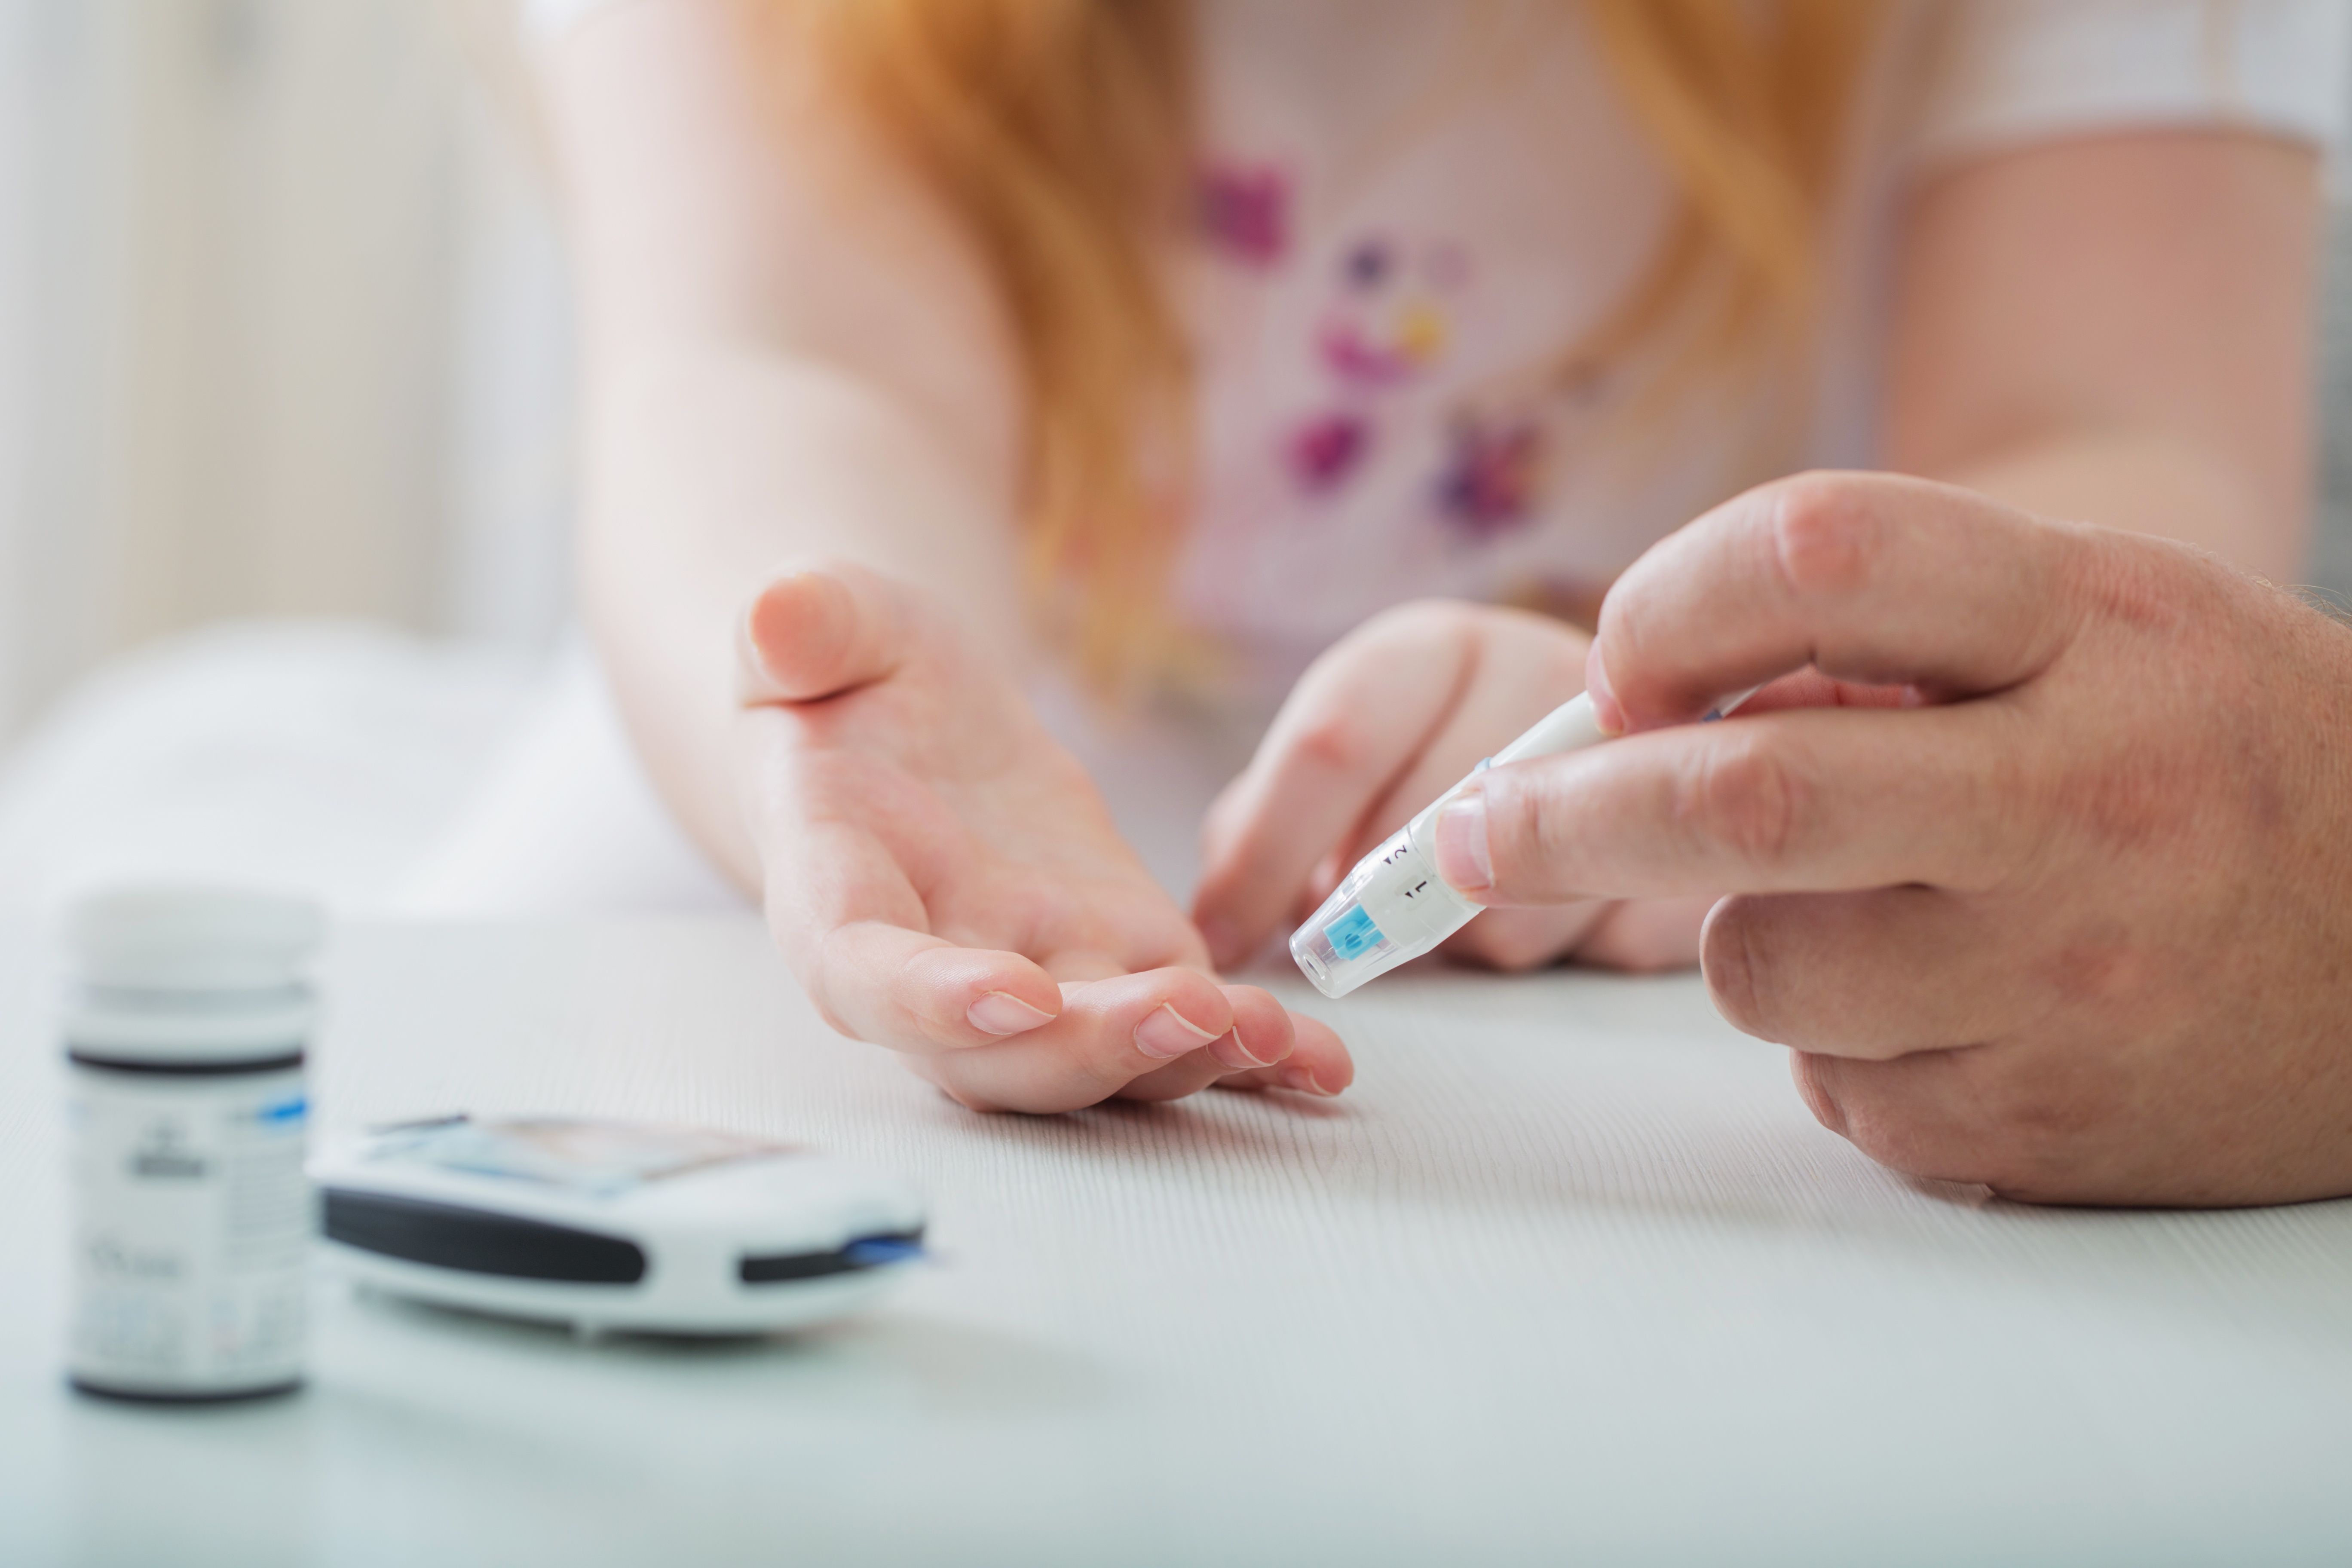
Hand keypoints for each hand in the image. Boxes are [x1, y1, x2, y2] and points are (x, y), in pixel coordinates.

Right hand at [734, 562, 1352, 1111]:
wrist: (903, 719)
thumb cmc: (845, 675)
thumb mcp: (821, 625)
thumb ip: (802, 628)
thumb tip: (776, 616)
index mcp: (838, 898)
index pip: (867, 975)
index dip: (934, 1002)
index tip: (1015, 992)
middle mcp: (936, 973)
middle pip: (1001, 1058)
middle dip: (1095, 1052)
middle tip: (1192, 1011)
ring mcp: (1036, 979)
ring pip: (1098, 1062)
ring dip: (1185, 1063)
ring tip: (1275, 1036)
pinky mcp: (1118, 963)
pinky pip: (1177, 1030)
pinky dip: (1247, 1055)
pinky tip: (1321, 1063)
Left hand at [1192, 601, 1714, 975]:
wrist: (1637, 742)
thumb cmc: (1444, 761)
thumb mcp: (1348, 763)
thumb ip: (1265, 819)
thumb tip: (1219, 910)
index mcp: (1433, 649)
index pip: (1334, 742)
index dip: (1267, 855)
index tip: (1220, 939)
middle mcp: (1542, 673)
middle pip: (1424, 842)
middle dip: (1375, 911)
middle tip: (1368, 926)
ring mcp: (1646, 749)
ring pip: (1515, 914)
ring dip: (1471, 942)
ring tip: (1484, 898)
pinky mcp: (1711, 837)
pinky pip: (1606, 940)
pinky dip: (1570, 944)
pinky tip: (1571, 901)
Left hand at [1431, 471, 2351, 1204]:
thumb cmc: (2215, 756)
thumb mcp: (2097, 624)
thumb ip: (1884, 639)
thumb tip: (1639, 715)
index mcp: (2091, 629)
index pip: (1813, 559)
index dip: (1663, 613)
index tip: (1609, 675)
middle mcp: (2078, 801)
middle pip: (1739, 798)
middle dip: (1558, 820)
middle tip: (1469, 835)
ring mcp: (2059, 979)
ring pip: (1757, 965)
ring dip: (1752, 936)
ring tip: (1880, 910)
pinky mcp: (2033, 1125)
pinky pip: (1833, 1081)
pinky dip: (1843, 1040)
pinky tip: (1957, 1005)